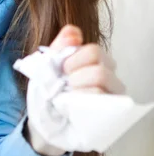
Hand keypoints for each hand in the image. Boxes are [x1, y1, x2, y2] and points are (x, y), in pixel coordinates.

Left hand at [25, 24, 125, 155]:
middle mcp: (108, 75)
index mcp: (93, 61)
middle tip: (65, 86)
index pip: (94, 50)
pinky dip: (84, 102)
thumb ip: (59, 47)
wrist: (43, 123)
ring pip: (103, 81)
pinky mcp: (111, 114)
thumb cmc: (47, 94)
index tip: (61, 70)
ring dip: (78, 89)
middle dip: (76, 75)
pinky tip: (74, 108)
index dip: (73, 59)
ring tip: (69, 98)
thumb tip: (73, 32)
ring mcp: (112, 95)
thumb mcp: (46, 66)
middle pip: (101, 66)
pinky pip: (103, 101)